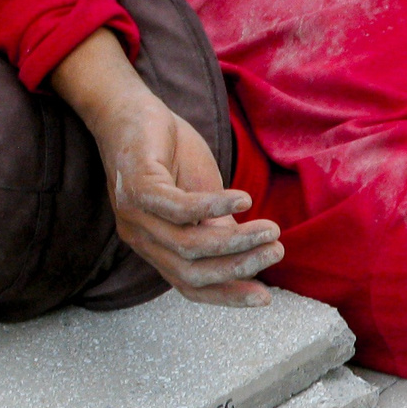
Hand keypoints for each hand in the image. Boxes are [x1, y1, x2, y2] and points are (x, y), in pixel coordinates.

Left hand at [46, 31, 282, 306]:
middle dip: (239, 267)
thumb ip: (218, 229)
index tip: (266, 297)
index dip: (227, 295)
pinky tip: (243, 199)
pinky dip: (214, 207)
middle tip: (276, 252)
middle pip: (191, 271)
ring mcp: (135, 215)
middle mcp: (141, 238)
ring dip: (236, 240)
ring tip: (270, 229)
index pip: (190, 285)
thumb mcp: (201, 197)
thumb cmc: (169, 154)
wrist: (129, 110)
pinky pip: (180, 209)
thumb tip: (249, 258)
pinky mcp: (138, 186)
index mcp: (155, 247)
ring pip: (189, 245)